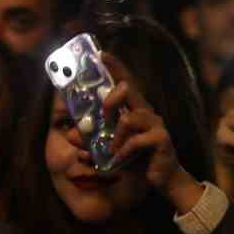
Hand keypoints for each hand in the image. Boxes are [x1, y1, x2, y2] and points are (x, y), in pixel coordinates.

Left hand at [103, 55, 201, 210]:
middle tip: (103, 116)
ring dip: (114, 137)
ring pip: (128, 119)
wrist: (162, 179)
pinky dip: (123, 151)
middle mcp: (147, 112)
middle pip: (128, 90)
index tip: (100, 54)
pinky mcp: (161, 139)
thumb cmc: (137, 159)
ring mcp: (156, 124)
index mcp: (135, 110)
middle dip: (110, 100)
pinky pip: (135, 140)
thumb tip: (71, 134)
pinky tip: (121, 160)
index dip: (115, 67)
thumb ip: (92, 140)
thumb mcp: (110, 148)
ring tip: (112, 151)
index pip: (125, 83)